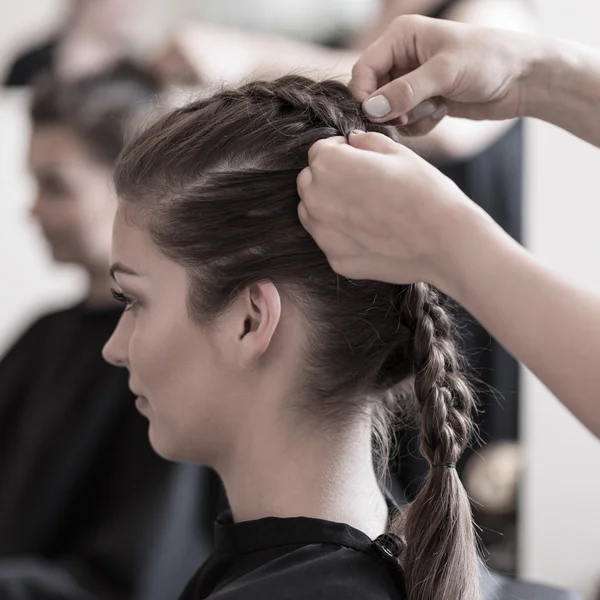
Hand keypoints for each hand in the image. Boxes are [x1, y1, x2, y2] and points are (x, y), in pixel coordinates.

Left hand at [297, 131, 479, 287]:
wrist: (444, 241)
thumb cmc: (425, 192)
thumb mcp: (398, 153)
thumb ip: (365, 142)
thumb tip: (352, 141)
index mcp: (328, 165)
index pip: (318, 152)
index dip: (339, 152)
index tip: (357, 158)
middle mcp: (316, 199)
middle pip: (309, 182)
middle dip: (328, 179)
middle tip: (362, 185)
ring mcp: (323, 234)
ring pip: (313, 213)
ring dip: (330, 207)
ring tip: (366, 210)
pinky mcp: (335, 260)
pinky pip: (330, 241)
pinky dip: (343, 236)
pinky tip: (372, 234)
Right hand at [350, 15, 535, 134]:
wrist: (522, 79)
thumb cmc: (489, 61)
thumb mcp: (445, 73)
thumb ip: (406, 91)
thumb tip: (371, 109)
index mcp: (402, 37)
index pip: (363, 69)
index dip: (365, 94)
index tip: (378, 116)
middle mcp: (402, 57)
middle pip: (373, 94)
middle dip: (391, 110)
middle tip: (414, 113)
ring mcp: (412, 81)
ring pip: (388, 112)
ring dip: (409, 118)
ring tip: (436, 107)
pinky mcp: (423, 101)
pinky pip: (405, 122)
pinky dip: (420, 124)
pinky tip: (442, 112)